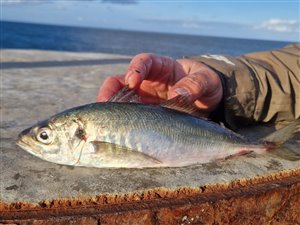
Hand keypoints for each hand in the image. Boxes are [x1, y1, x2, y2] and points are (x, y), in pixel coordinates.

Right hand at [97, 53, 222, 113]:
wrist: (209, 101)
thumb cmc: (207, 84)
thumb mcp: (207, 81)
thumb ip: (195, 85)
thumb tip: (177, 96)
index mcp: (162, 67)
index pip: (144, 61)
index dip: (135, 68)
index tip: (132, 81)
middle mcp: (148, 82)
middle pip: (121, 82)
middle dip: (110, 92)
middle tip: (105, 106)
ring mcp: (144, 99)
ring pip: (120, 101)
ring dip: (112, 111)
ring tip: (108, 124)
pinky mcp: (145, 114)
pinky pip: (130, 118)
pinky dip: (123, 124)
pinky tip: (122, 134)